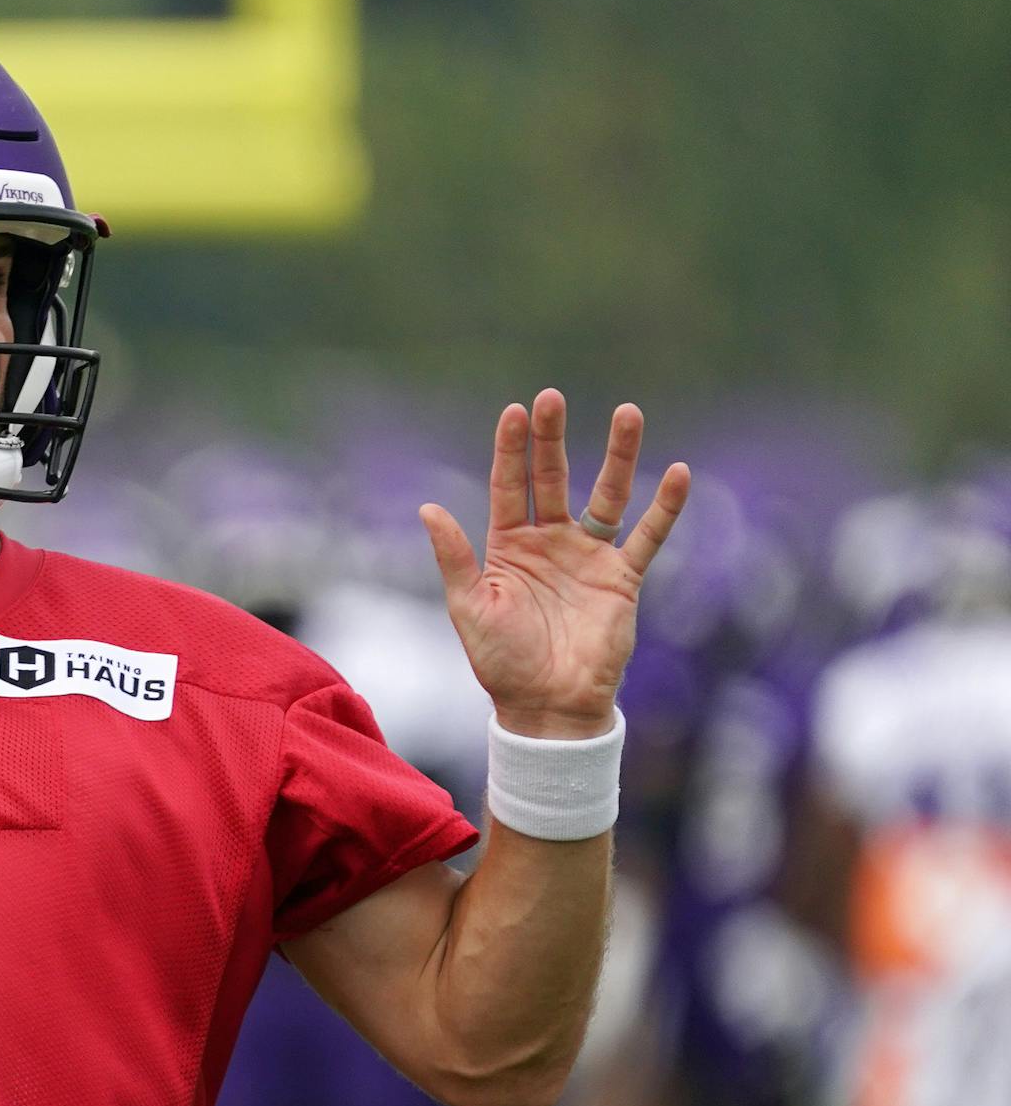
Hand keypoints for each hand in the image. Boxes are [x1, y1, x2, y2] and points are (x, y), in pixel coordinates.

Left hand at [419, 389, 689, 738]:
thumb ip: (454, 557)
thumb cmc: (502, 662)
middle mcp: (549, 542)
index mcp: (508, 546)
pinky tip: (678, 472)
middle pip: (554, 478)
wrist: (547, 707)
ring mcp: (588, 557)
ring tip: (628, 412)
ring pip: (607, 494)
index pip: (510, 485)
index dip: (512, 449)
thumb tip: (427, 508)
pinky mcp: (622, 578)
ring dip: (617, 455)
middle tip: (552, 397)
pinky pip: (647, 535)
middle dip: (552, 438)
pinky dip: (665, 507)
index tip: (514, 411)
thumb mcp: (470, 607)